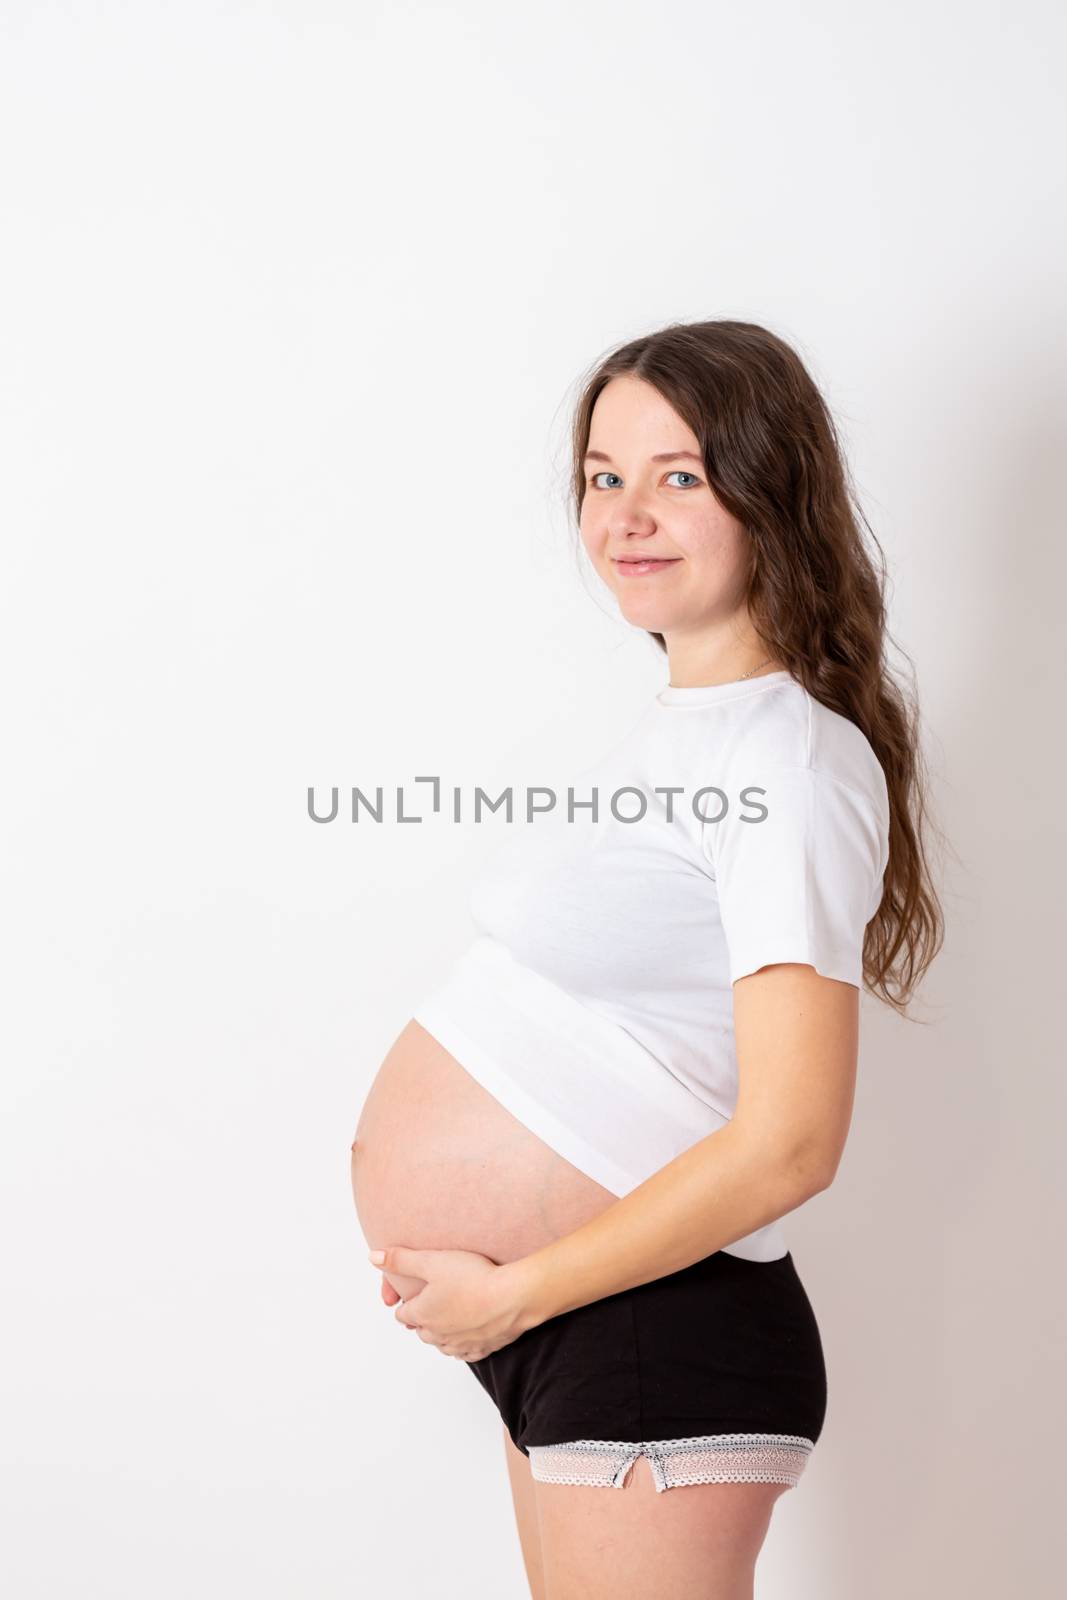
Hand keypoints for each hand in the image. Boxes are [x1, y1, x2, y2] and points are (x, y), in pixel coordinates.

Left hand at [368, 1246, 533, 1360]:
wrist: (513, 1297)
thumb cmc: (473, 1277)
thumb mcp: (432, 1261)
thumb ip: (401, 1260)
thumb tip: (373, 1258)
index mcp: (422, 1315)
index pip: (403, 1314)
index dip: (407, 1302)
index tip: (414, 1293)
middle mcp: (438, 1335)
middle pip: (421, 1331)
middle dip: (423, 1318)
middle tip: (432, 1302)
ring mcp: (460, 1345)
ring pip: (442, 1344)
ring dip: (442, 1332)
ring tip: (450, 1316)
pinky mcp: (483, 1349)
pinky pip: (466, 1353)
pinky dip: (464, 1344)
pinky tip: (469, 1333)